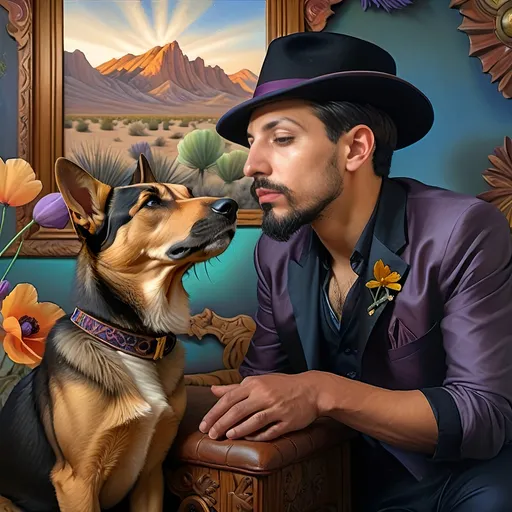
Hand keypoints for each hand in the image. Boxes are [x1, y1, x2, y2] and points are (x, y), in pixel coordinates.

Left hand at [198, 372, 321, 441]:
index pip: (229, 398)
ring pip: (253, 420)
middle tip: (210, 435)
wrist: (311, 389)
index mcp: (254, 384)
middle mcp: (264, 394)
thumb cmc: (281, 386)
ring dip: (238, 429)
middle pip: (238, 410)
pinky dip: (258, 436)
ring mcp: (277, 407)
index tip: (203, 425)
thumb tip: (213, 390)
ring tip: (226, 436)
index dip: (214, 412)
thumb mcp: (258, 381)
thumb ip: (234, 388)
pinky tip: (248, 439)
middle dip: (221, 423)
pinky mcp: (288, 420)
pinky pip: (271, 430)